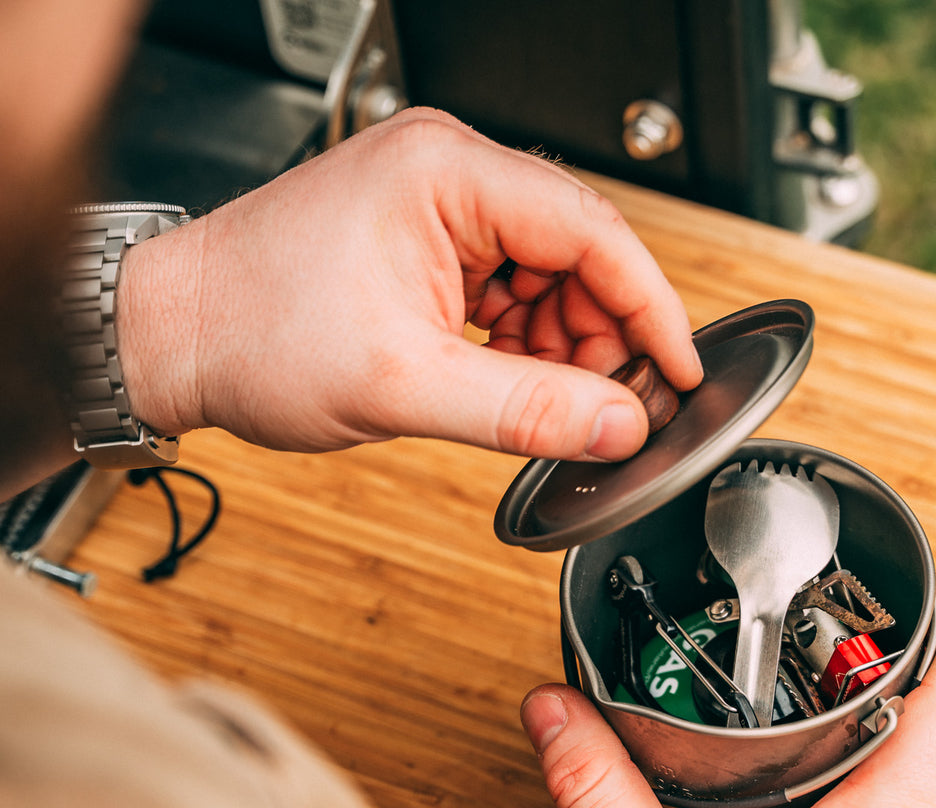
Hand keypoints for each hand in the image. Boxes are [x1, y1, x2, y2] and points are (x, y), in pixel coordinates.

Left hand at [115, 108, 702, 459]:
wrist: (172, 335)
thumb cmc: (253, 333)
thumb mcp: (405, 386)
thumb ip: (526, 409)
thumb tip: (619, 425)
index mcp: (445, 174)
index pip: (593, 230)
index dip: (651, 307)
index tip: (680, 369)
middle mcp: (446, 170)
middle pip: (579, 250)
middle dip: (602, 333)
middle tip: (603, 404)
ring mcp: (435, 201)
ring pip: (550, 271)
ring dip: (563, 341)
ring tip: (542, 397)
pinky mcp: (425, 236)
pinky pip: (511, 282)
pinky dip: (526, 336)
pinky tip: (510, 375)